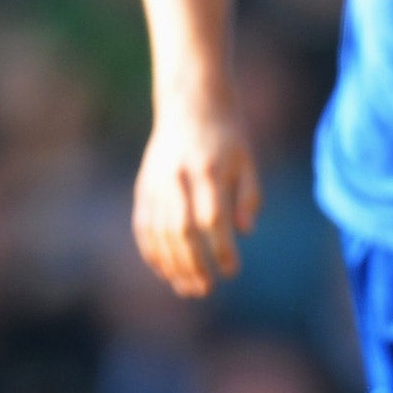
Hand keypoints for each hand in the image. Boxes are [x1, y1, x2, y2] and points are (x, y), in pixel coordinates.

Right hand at [133, 98, 261, 296]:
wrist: (190, 103)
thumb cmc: (226, 133)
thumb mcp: (247, 159)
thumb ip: (248, 196)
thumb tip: (245, 232)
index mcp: (208, 170)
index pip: (213, 219)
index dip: (220, 249)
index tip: (231, 271)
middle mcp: (178, 179)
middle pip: (182, 232)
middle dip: (193, 265)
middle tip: (206, 289)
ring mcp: (156, 184)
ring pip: (159, 234)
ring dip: (172, 266)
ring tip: (188, 287)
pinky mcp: (144, 187)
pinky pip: (143, 227)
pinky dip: (152, 252)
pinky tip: (165, 270)